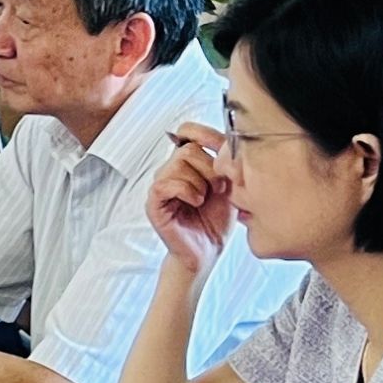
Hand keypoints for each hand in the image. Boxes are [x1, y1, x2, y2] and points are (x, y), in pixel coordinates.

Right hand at [148, 124, 239, 274]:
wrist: (207, 250)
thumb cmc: (216, 220)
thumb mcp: (229, 185)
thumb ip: (225, 162)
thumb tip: (225, 142)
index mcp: (188, 163)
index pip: (187, 132)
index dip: (203, 134)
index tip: (221, 146)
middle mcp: (171, 171)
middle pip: (188, 149)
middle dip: (209, 168)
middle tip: (217, 189)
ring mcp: (160, 185)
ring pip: (178, 163)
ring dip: (200, 182)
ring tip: (204, 199)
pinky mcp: (154, 202)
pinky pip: (167, 183)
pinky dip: (187, 191)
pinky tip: (195, 203)